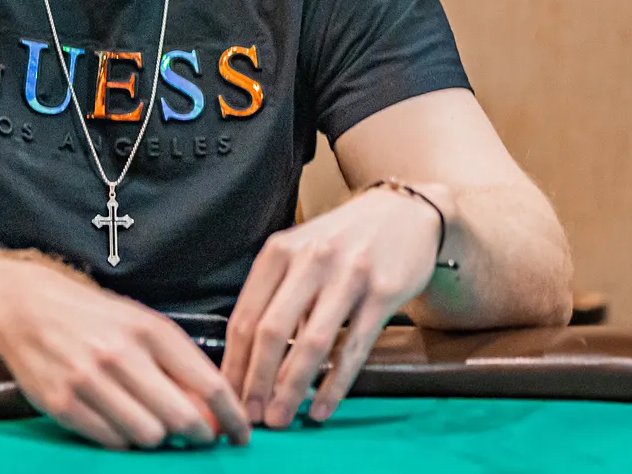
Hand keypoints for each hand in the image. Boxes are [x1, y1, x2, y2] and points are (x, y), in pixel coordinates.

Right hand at [0, 258, 250, 449]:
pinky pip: (112, 441)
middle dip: (197, 435)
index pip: (208, 384)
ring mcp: (89, 381)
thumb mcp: (142, 324)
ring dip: (157, 437)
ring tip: (150, 421)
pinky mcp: (63, 404)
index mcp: (150, 330)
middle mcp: (121, 355)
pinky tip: (118, 421)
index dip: (231, 417)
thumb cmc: (93, 317)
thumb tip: (213, 411)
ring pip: (148, 436)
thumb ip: (178, 364)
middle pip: (181, 419)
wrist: (26, 307)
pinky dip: (122, 439)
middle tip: (197, 436)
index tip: (240, 434)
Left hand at [222, 184, 441, 427]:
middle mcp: (311, 259)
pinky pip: (354, 347)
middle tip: (249, 417)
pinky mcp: (383, 291)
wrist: (404, 212)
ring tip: (279, 419)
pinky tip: (321, 408)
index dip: (234, 362)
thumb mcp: (300, 252)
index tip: (227, 395)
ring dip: (291, 388)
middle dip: (256, 381)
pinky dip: (335, 383)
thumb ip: (274, 295)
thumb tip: (245, 359)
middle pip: (272, 331)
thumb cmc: (343, 240)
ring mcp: (349, 274)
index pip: (246, 315)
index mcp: (280, 251)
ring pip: (311, 342)